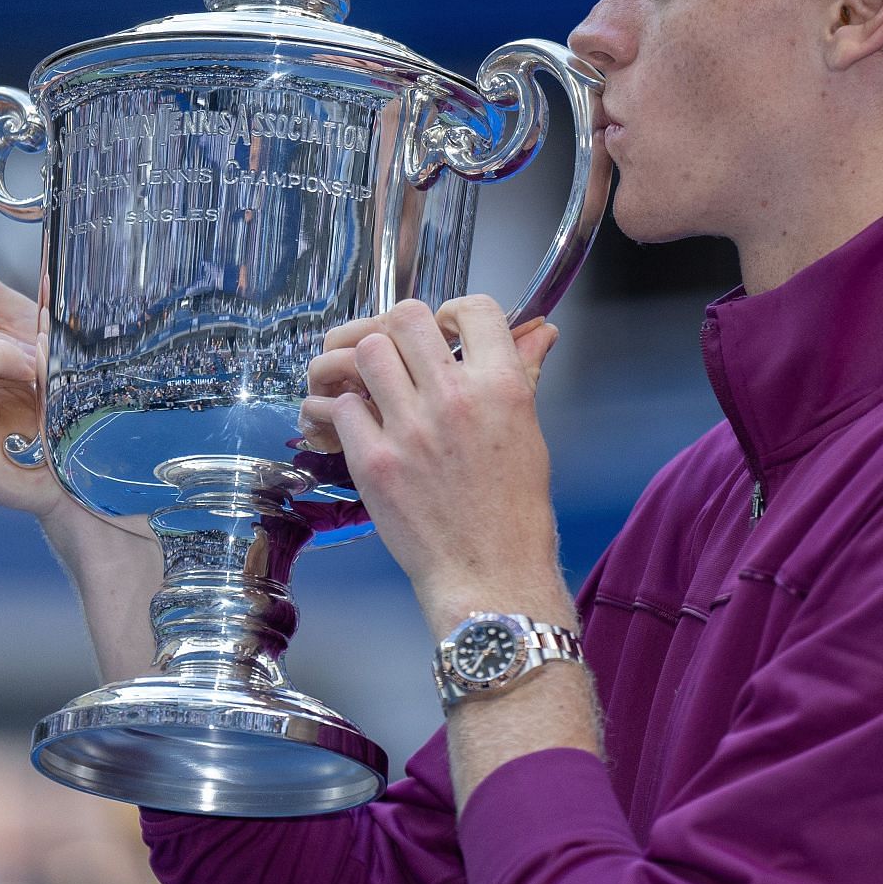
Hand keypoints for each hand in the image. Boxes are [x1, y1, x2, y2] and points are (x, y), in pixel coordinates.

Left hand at [300, 296, 568, 627]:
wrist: (489, 574)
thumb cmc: (514, 511)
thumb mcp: (529, 431)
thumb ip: (524, 373)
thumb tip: (539, 331)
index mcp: (502, 387)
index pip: (474, 309)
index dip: (454, 312)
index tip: (447, 330)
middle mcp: (456, 399)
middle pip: (407, 317)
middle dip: (402, 329)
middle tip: (405, 354)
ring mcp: (410, 429)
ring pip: (367, 353)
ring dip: (369, 365)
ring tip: (379, 387)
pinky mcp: (373, 461)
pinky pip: (343, 407)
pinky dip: (347, 411)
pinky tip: (362, 425)